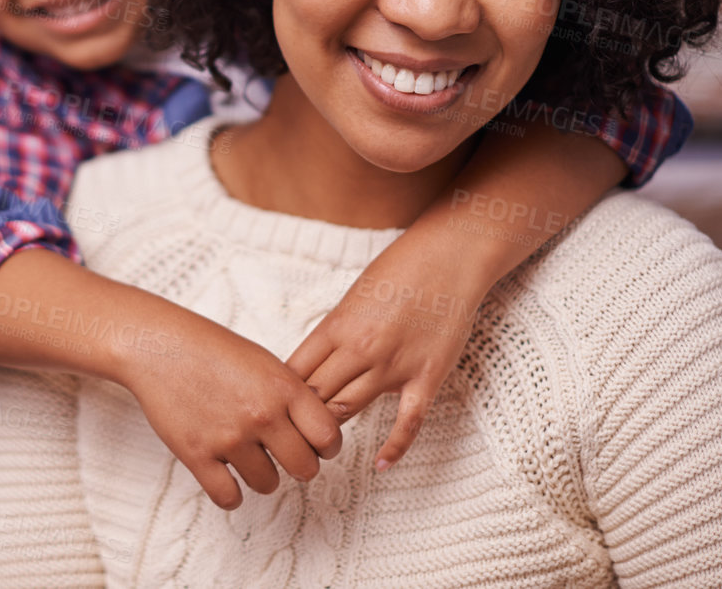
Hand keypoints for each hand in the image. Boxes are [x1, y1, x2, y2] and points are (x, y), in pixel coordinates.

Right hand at [116, 311, 341, 509]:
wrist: (158, 346)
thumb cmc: (210, 348)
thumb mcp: (263, 360)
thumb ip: (291, 394)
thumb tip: (317, 428)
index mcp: (283, 387)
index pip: (328, 437)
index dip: (325, 446)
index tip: (316, 445)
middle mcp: (261, 414)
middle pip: (305, 468)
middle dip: (298, 465)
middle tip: (284, 455)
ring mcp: (229, 437)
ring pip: (267, 485)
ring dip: (261, 475)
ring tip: (246, 455)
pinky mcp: (197, 454)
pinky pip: (228, 497)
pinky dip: (229, 492)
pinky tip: (225, 473)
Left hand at [286, 241, 485, 471]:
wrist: (448, 256)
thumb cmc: (399, 270)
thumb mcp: (352, 296)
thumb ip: (335, 332)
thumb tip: (314, 361)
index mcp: (336, 326)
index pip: (295, 372)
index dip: (280, 395)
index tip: (273, 409)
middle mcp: (359, 348)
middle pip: (315, 396)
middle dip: (297, 418)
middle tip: (287, 436)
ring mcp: (393, 365)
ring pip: (348, 409)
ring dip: (330, 429)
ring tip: (317, 448)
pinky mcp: (427, 376)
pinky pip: (407, 421)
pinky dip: (394, 447)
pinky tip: (380, 465)